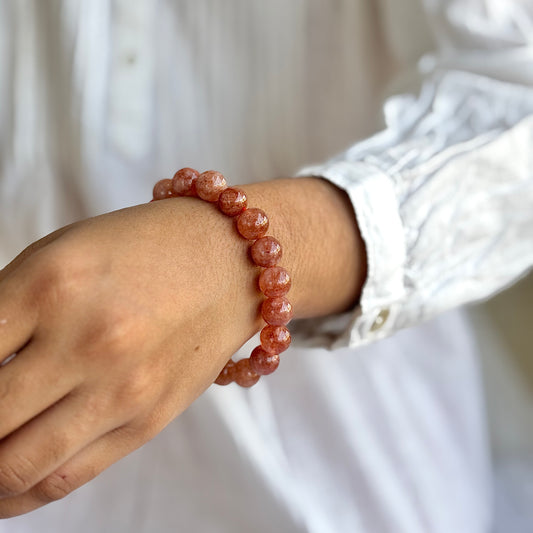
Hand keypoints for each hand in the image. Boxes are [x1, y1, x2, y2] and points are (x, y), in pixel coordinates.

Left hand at [0, 177, 365, 516]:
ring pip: (14, 466)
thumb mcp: (61, 257)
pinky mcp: (147, 421)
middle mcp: (87, 341)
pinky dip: (20, 494)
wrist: (227, 261)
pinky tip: (6, 487)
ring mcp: (122, 388)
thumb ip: (5, 315)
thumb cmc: (142, 249)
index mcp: (51, 284)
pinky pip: (66, 478)